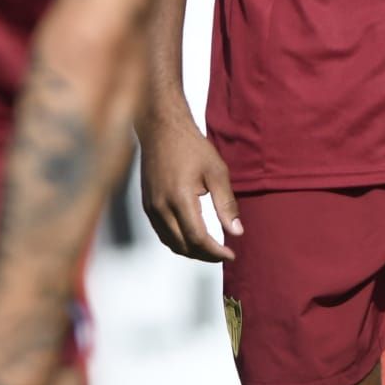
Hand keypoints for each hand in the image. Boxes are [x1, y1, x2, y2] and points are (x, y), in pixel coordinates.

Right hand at [138, 111, 241, 261]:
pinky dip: (178, 241)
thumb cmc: (189, 146)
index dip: (215, 252)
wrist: (161, 129)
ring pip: (171, 243)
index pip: (197, 239)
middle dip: (205, 255)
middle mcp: (161, 207)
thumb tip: (236, 231)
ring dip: (191, 251)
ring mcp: (151, 207)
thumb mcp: (216, 172)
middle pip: (183, 246)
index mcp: (179, 198)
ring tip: (210, 249)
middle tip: (223, 252)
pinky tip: (191, 237)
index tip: (230, 254)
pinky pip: (162, 233)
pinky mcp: (147, 205)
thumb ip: (226, 204)